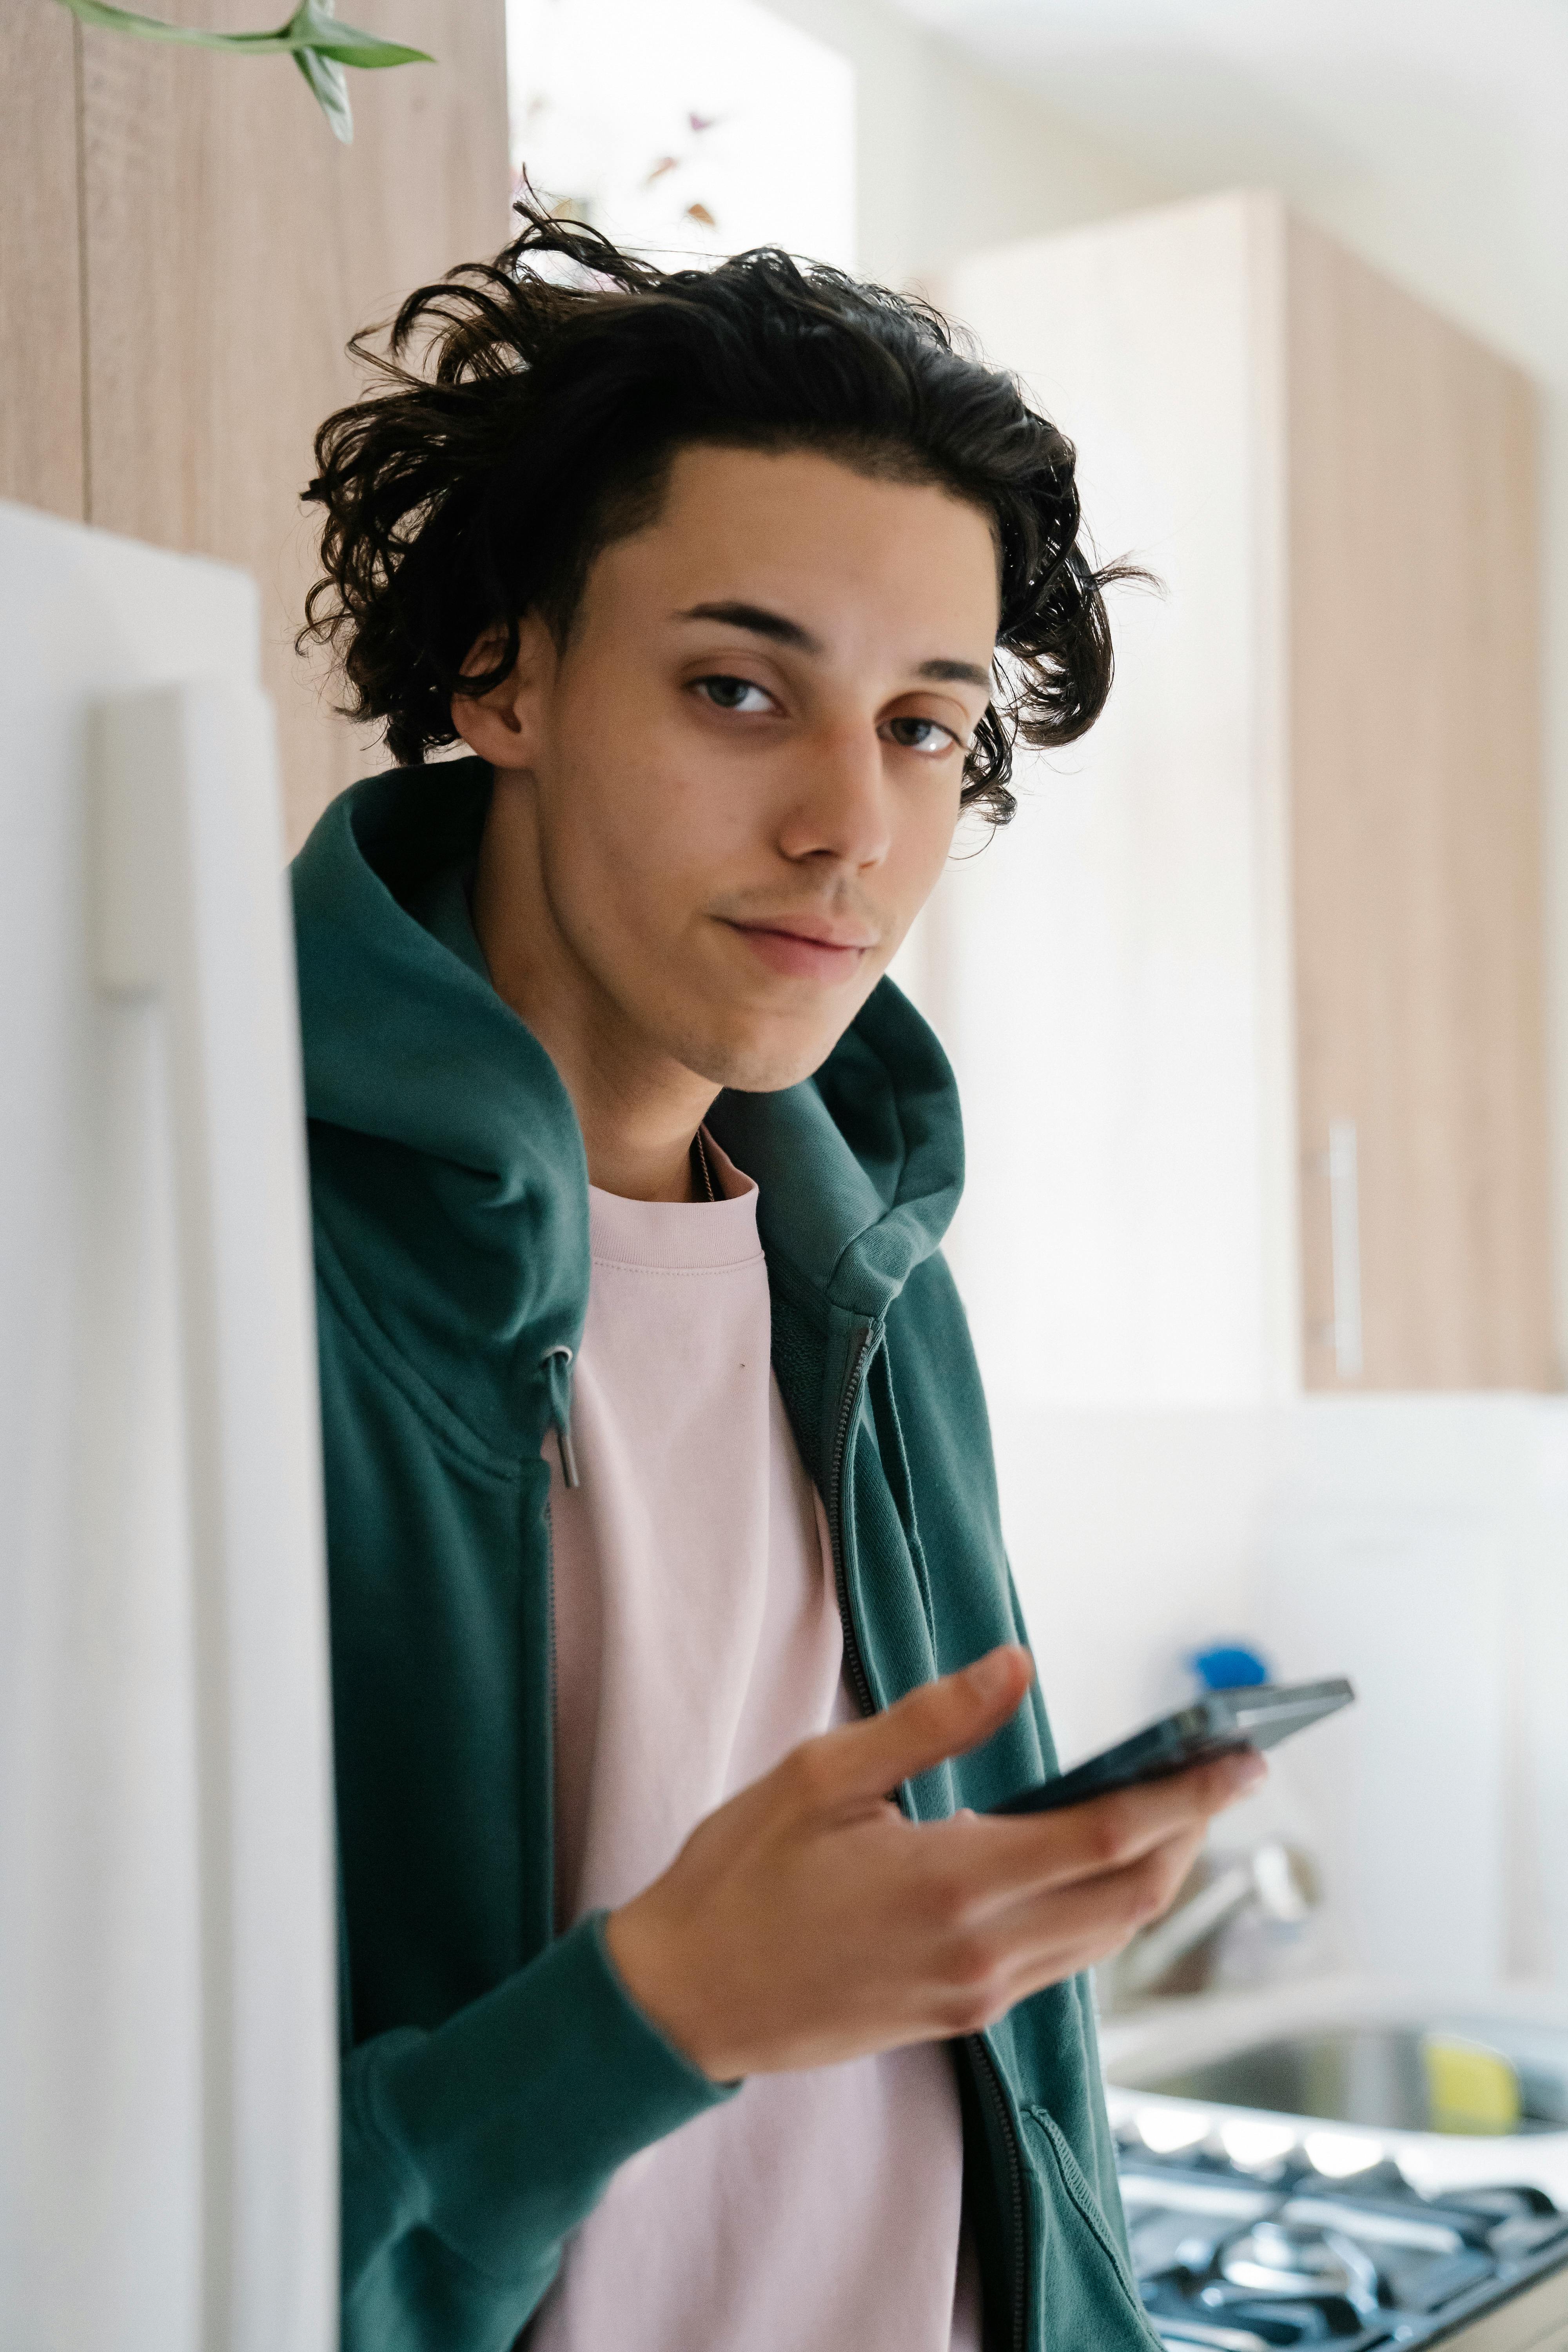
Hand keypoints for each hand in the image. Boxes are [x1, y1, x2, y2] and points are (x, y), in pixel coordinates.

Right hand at [605, 1645, 1265, 2080]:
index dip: (1187, 1795)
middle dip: (1191, 1831)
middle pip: (1131, 1892)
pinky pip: (1064, 1959)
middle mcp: (983, 1950)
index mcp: (952, 1881)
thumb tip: (1016, 1666)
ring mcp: (976, 1994)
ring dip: (1154, 1870)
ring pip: (1106, 1934)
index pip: (1109, 1834)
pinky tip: (1096, 1862)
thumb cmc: (741, 1874)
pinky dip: (1102, 1906)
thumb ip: (932, 1723)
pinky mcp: (960, 2016)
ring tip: (1178, 1809)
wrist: (686, 2001)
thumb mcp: (823, 1774)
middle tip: (1226, 1771)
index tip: (1242, 1759)